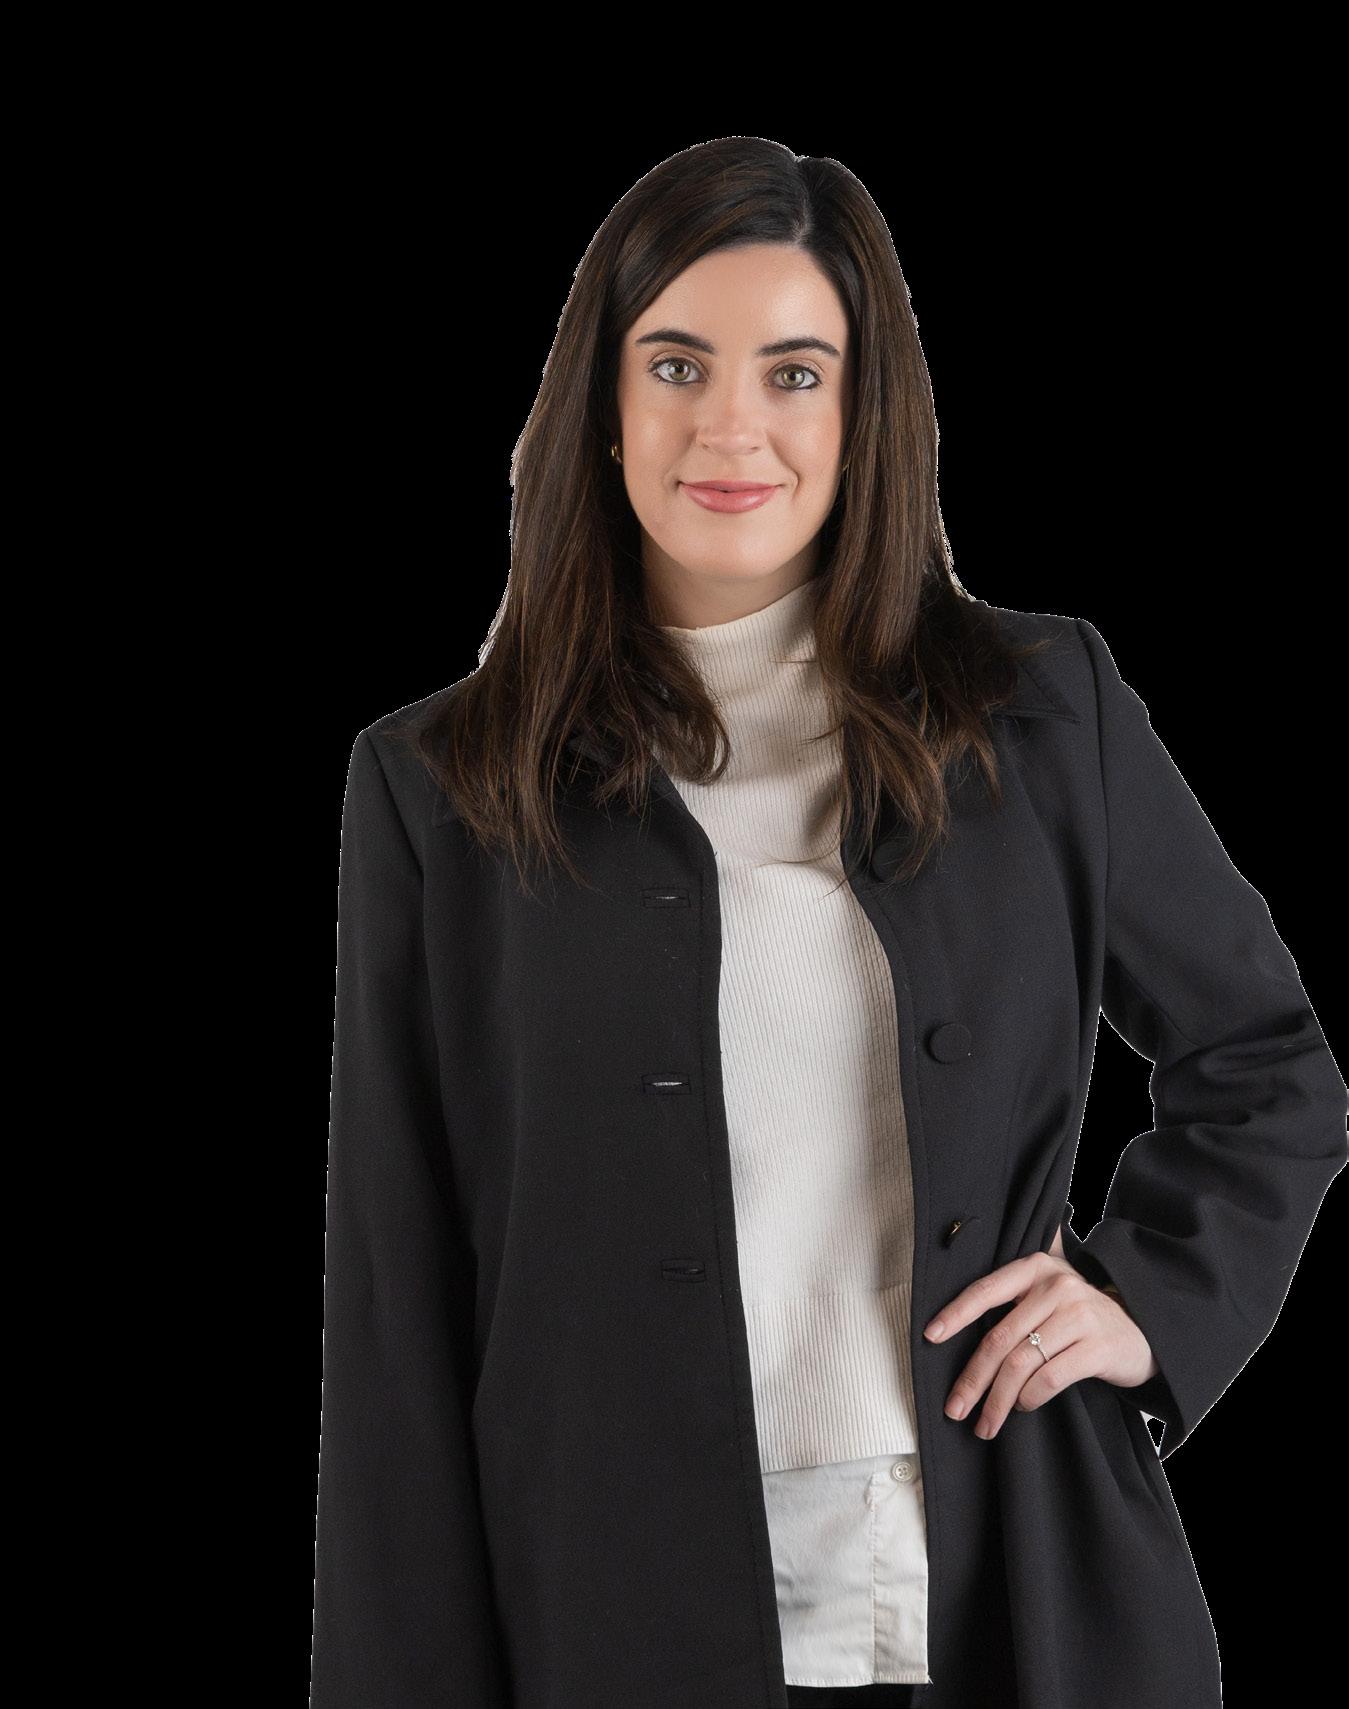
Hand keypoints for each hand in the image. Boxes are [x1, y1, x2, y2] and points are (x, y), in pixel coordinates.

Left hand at [921, 1224, 1160, 1440]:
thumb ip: (1012, 1303)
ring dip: (997, 1400)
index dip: (955, 1314)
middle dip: (972, 1378)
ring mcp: (1079, 1314)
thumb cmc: (1081, 1317)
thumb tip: (951, 1330)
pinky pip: (1049, 1377)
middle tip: (954, 1409)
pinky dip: (1029, 1398)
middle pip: (999, 1337)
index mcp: (1036, 1269)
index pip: (986, 1289)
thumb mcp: (1049, 1296)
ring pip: (1020, 1363)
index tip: (930, 1337)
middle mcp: (1056, 1286)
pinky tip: (1022, 1407)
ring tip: (986, 1423)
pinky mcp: (1098, 1346)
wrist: (1143, 1331)